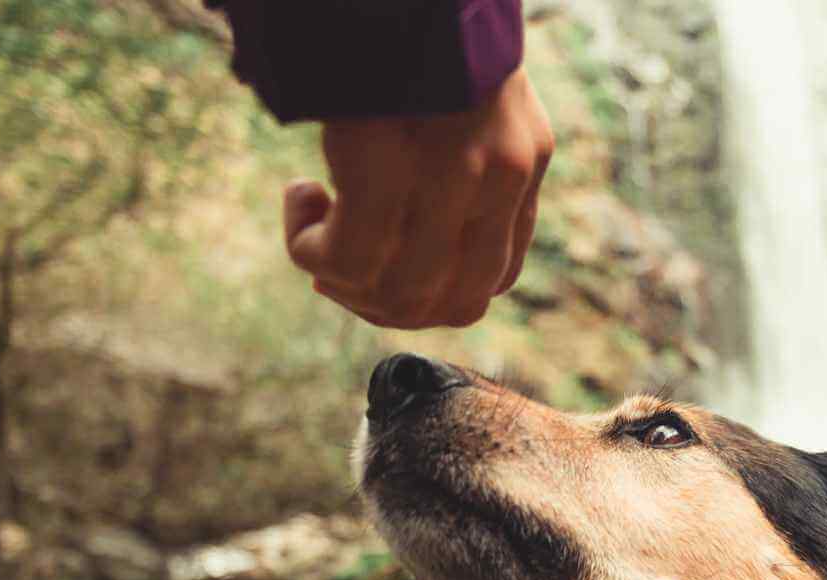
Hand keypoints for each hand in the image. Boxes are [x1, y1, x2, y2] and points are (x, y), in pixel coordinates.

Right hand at [283, 67, 553, 329]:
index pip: (496, 276)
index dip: (430, 294)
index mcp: (525, 159)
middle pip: (455, 302)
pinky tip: (300, 198)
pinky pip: (351, 256)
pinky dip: (313, 250)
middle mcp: (503, 172)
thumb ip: (455, 156)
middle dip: (383, 304)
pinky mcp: (389, 157)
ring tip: (314, 223)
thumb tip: (391, 227)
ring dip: (342, 278)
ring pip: (403, 291)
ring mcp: (453, 169)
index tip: (378, 262)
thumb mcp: (461, 90)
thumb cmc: (410, 17)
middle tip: (332, 265)